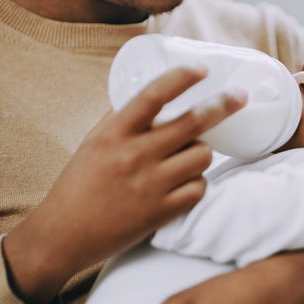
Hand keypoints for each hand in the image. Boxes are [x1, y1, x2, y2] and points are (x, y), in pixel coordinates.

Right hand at [3, 66, 246, 303]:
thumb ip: (122, 120)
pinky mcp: (160, 213)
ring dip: (202, 153)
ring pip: (202, 156)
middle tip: (241, 96)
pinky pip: (198, 189)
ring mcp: (149, 186)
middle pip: (192, 123)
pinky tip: (185, 183)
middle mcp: (133, 156)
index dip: (182, 78)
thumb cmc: (79, 184)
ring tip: (187, 157)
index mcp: (114, 133)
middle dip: (223, 105)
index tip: (203, 68)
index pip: (152, 95)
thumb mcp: (94, 143)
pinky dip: (197, 184)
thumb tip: (155, 95)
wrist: (63, 235)